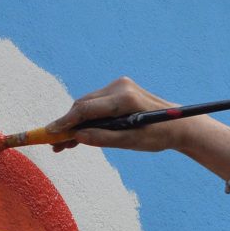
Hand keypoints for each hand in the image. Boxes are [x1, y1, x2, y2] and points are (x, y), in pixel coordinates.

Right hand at [47, 76, 191, 152]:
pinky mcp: (120, 90)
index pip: (86, 109)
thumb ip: (103, 138)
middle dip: (68, 124)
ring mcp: (119, 86)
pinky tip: (77, 134)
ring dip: (75, 123)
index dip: (66, 122)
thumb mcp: (131, 142)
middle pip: (84, 105)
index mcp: (124, 98)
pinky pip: (97, 104)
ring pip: (88, 105)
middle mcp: (120, 86)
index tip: (49, 133)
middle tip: (54, 144)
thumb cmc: (158, 135)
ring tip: (62, 144)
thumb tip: (77, 137)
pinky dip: (87, 118)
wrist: (180, 124)